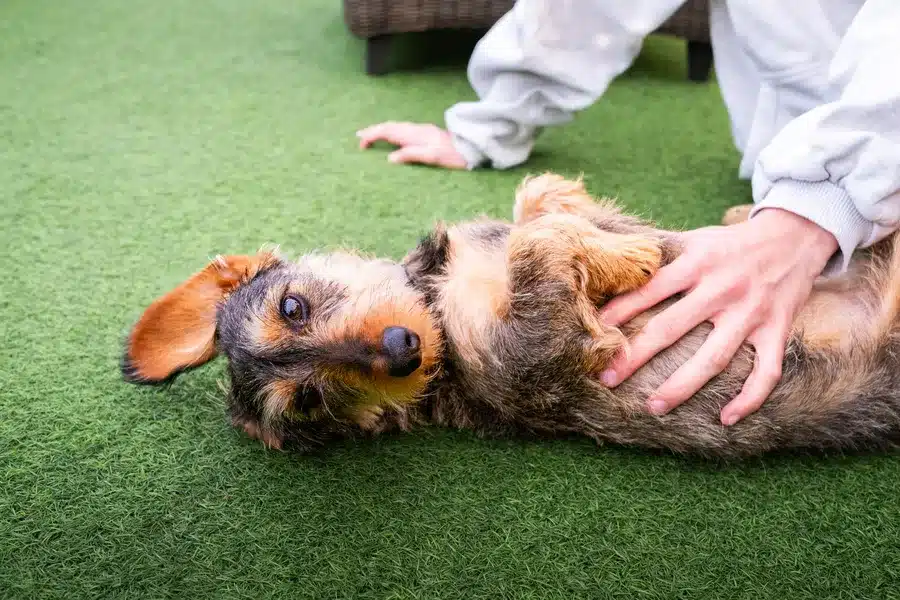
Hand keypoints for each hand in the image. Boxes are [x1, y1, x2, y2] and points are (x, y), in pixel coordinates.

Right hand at [356, 122, 467, 168]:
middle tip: (359, 136)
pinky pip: (403, 129)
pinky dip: (392, 131)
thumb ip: (410, 155)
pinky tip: (393, 136)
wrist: (471, 148)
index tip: (361, 145)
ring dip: (382, 130)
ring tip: (371, 135)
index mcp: (413, 135)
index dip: (372, 136)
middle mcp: (415, 130)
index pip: (387, 132)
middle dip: (373, 130)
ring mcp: (421, 130)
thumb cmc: (452, 156)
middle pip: (389, 127)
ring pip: (396, 127)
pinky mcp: (426, 133)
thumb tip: (390, 158)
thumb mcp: (432, 158)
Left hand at [598, 208, 838, 425]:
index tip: (594, 335)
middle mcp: (722, 289)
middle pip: (672, 328)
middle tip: (607, 379)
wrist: (796, 235)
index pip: (649, 290)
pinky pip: (766, 372)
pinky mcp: (777, 330)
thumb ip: (663, 257)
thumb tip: (616, 269)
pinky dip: (749, 398)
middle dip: (636, 356)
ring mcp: (751, 312)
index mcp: (697, 263)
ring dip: (683, 386)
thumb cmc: (733, 242)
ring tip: (654, 407)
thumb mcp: (697, 238)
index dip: (619, 312)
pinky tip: (726, 419)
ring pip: (714, 358)